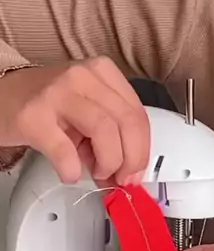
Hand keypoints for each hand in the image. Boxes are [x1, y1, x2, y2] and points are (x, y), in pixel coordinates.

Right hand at [0, 59, 149, 184]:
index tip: (137, 170)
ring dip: (107, 162)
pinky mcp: (33, 116)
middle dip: (130, 159)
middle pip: (127, 121)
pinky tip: (70, 173)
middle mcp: (82, 76)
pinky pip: (64, 149)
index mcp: (102, 72)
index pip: (138, 112)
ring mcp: (57, 93)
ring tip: (96, 173)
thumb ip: (110, 131)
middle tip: (121, 178)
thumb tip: (127, 169)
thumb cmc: (44, 103)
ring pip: (105, 130)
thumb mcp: (86, 107)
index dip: (142, 149)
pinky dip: (72, 168)